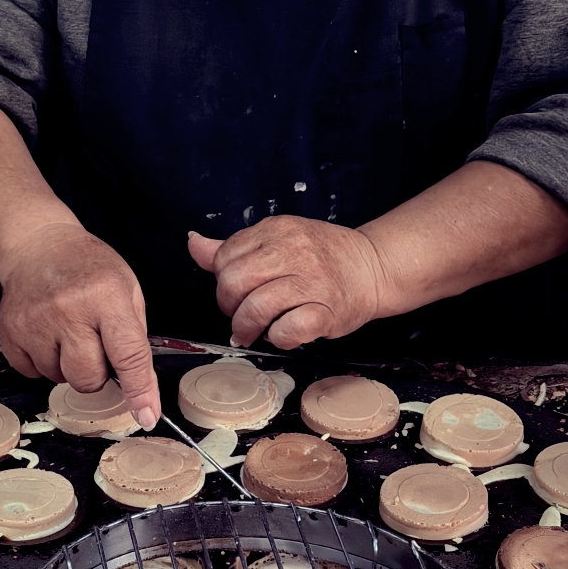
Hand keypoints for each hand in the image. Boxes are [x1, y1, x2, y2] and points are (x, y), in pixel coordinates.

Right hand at [0, 222, 160, 426]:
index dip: (139, 390)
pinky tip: (46, 334)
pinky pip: (32, 373)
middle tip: (93, 344)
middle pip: (88, 378)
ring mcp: (34, 322)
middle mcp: (68, 310)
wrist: (37, 245)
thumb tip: (143, 394)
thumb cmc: (87, 267)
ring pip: (59, 379)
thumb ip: (135, 340)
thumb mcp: (127, 290)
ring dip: (67, 366)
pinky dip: (43, 362)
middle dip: (96, 373)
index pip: (128, 355)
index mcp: (106, 297)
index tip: (145, 415)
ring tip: (67, 332)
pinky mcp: (9, 332)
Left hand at [188, 215, 385, 348]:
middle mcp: (293, 251)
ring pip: (255, 308)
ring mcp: (311, 282)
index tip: (236, 291)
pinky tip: (282, 333)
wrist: (373, 268)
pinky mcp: (326, 312)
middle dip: (228, 306)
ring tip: (254, 331)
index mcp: (277, 230)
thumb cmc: (322, 257)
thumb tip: (194, 244)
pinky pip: (287, 331)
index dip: (223, 280)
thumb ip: (233, 247)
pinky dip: (278, 338)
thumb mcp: (277, 240)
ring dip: (247, 328)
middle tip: (239, 315)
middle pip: (234, 282)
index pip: (225, 257)